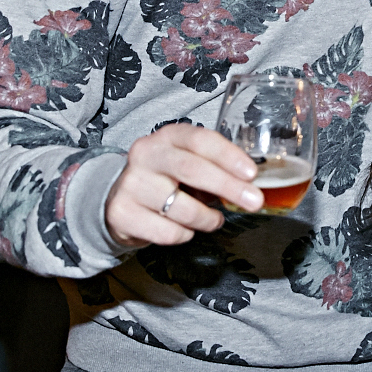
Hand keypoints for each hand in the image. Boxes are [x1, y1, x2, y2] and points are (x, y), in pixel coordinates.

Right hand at [104, 122, 262, 246]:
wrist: (118, 198)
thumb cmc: (165, 179)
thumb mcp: (188, 164)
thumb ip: (215, 169)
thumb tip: (249, 186)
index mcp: (167, 136)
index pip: (201, 140)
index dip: (229, 156)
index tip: (252, 173)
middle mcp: (146, 155)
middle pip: (192, 169)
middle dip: (228, 187)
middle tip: (253, 201)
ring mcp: (131, 183)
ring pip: (182, 208)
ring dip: (207, 219)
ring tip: (213, 220)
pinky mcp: (122, 213)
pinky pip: (167, 232)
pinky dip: (185, 235)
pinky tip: (184, 228)